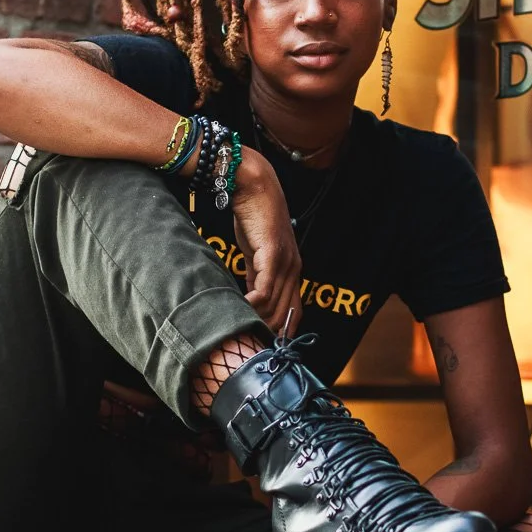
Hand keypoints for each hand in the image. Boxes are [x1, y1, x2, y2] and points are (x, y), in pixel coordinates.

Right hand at [230, 149, 302, 333]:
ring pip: (275, 307)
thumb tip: (250, 300)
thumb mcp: (255, 253)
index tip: (262, 345)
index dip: (280, 331)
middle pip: (285, 315)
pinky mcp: (273, 256)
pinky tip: (238, 311)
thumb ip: (255, 276)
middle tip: (244, 343)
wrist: (254, 186)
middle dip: (266, 332)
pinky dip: (251, 306)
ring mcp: (286, 264)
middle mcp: (294, 270)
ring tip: (238, 331)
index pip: (293, 313)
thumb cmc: (253, 217)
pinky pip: (264, 291)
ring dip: (257, 321)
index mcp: (292, 271)